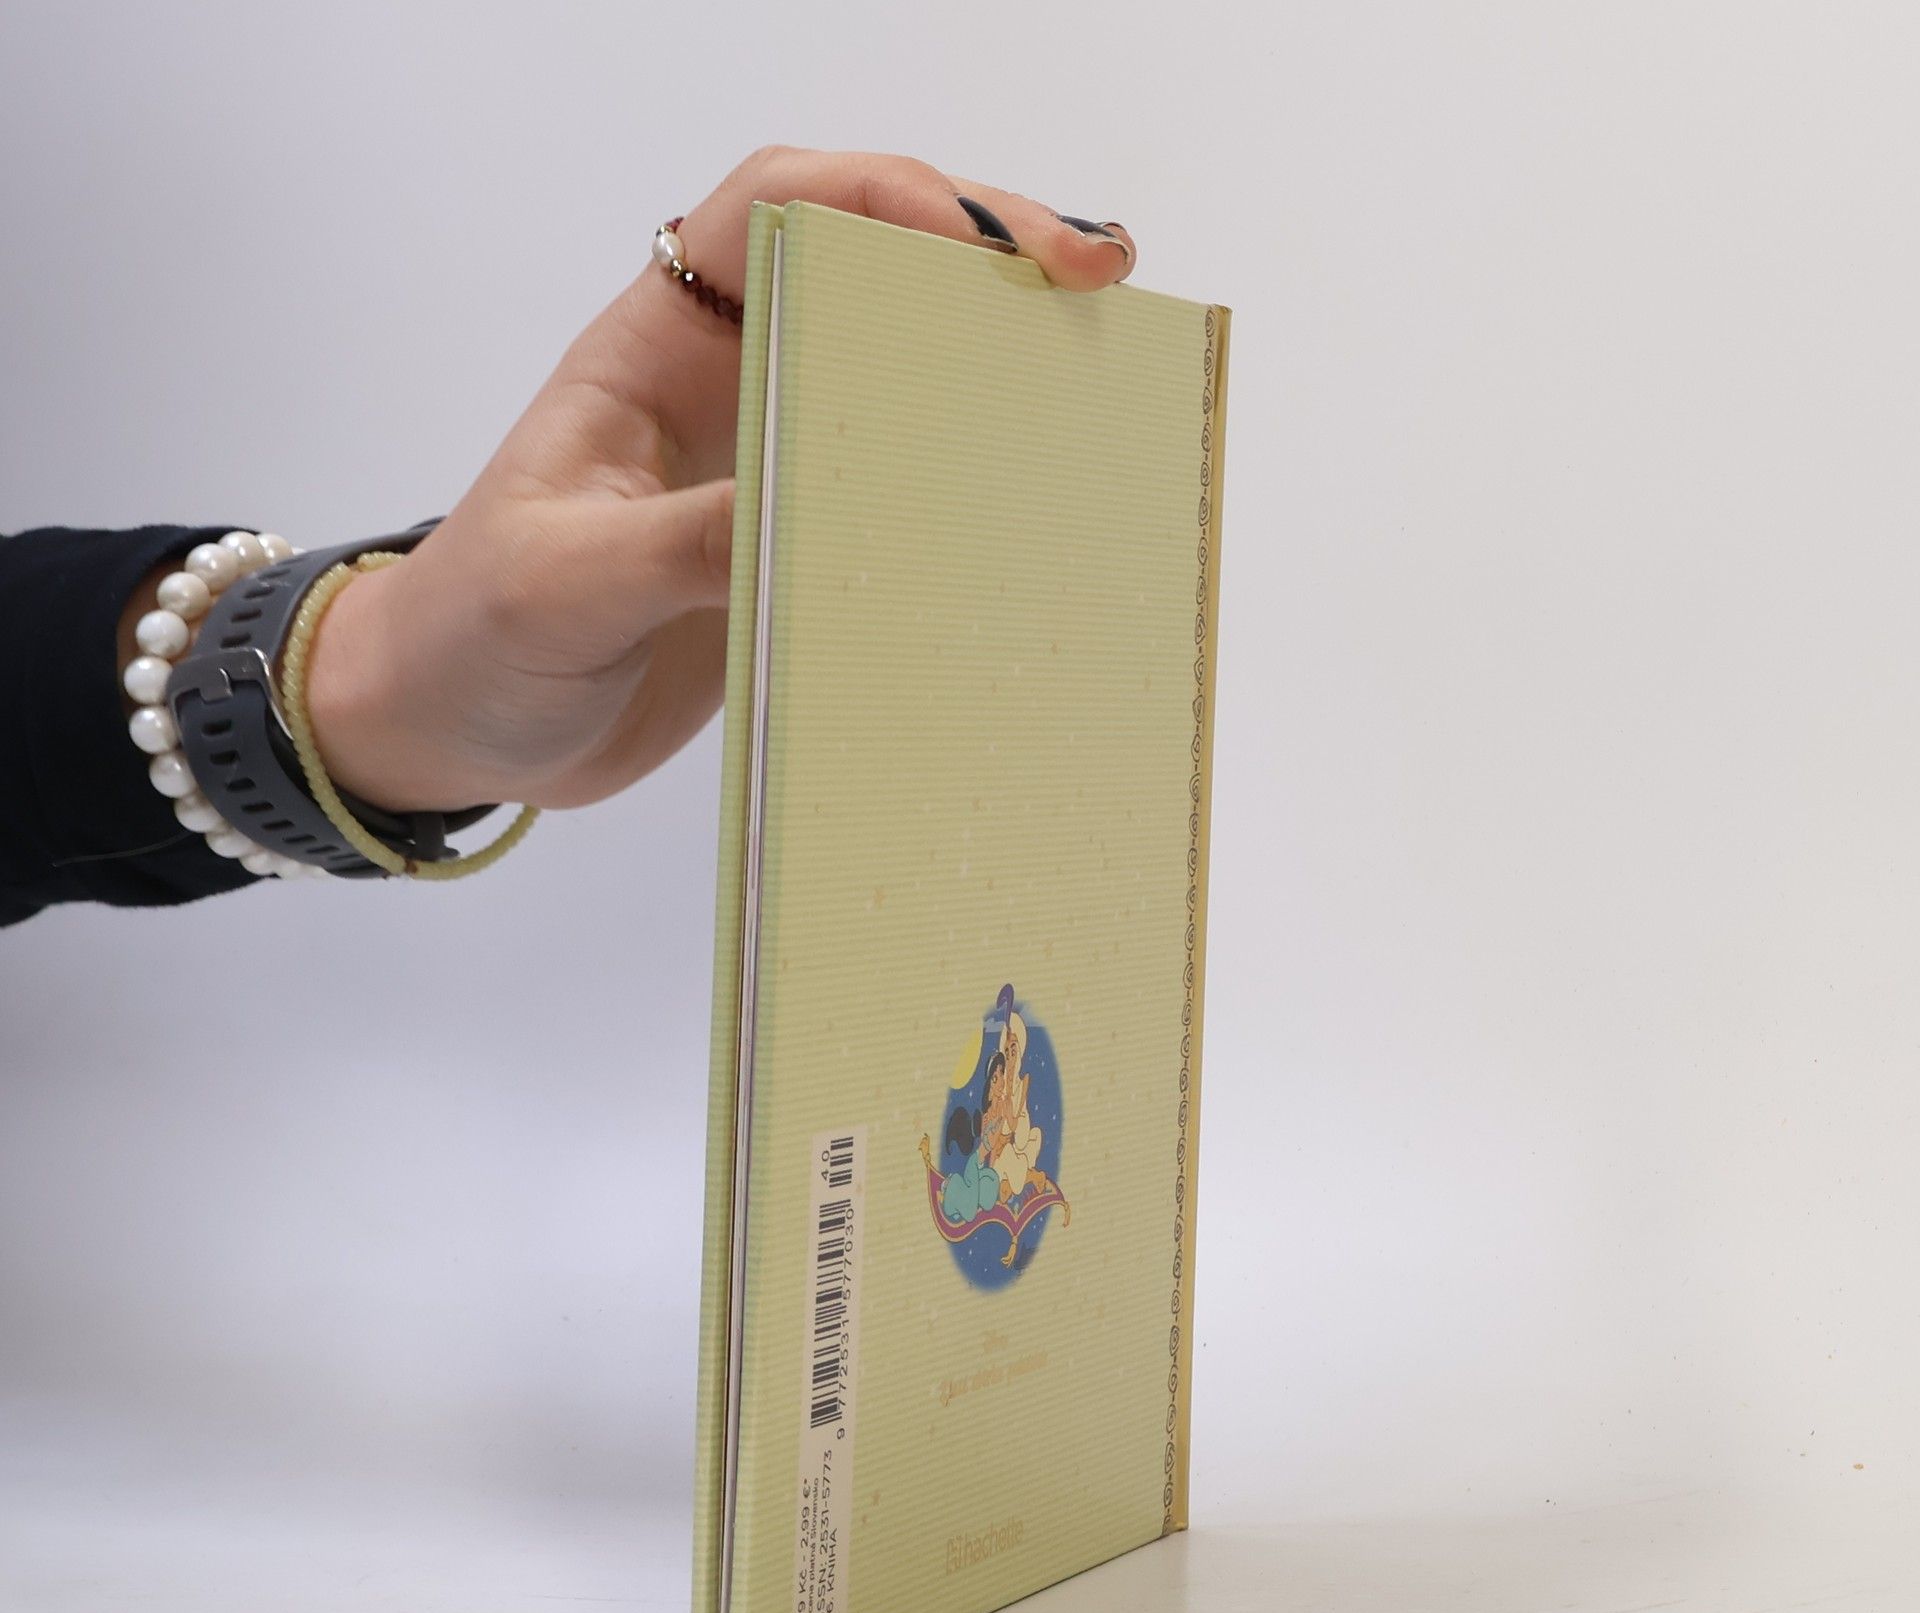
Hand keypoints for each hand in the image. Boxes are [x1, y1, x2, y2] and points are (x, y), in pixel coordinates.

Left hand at [306, 147, 1135, 813]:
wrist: (453, 732)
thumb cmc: (470, 637)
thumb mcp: (561, 585)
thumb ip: (678, 542)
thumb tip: (812, 509)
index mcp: (652, 350)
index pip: (777, 208)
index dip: (887, 196)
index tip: (987, 249)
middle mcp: (723, 387)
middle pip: (866, 267)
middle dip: (981, 254)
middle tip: (1097, 281)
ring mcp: (764, 470)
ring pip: (895, 375)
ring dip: (990, 360)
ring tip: (1095, 368)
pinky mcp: (790, 554)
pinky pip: (891, 496)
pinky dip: (968, 488)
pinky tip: (1032, 501)